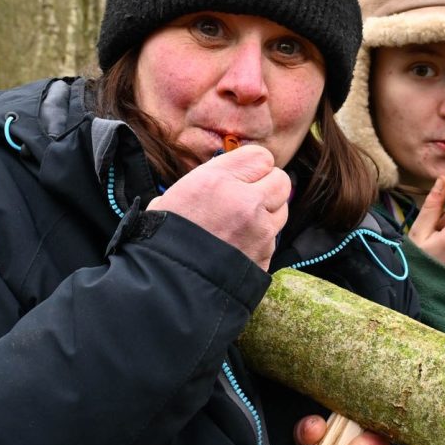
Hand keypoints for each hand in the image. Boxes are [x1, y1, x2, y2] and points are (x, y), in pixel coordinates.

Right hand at [148, 145, 290, 270]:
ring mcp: (260, 231)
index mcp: (217, 181)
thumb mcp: (173, 197)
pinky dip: (262, 239)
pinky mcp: (266, 255)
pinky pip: (274, 238)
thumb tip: (228, 177)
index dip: (253, 166)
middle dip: (267, 186)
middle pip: (280, 180)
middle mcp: (245, 202)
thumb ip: (208, 181)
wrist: (165, 288)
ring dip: (268, 212)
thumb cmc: (161, 240)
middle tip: (249, 197)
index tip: (243, 175)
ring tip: (243, 223)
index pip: (261, 156)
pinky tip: (240, 245)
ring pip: (282, 208)